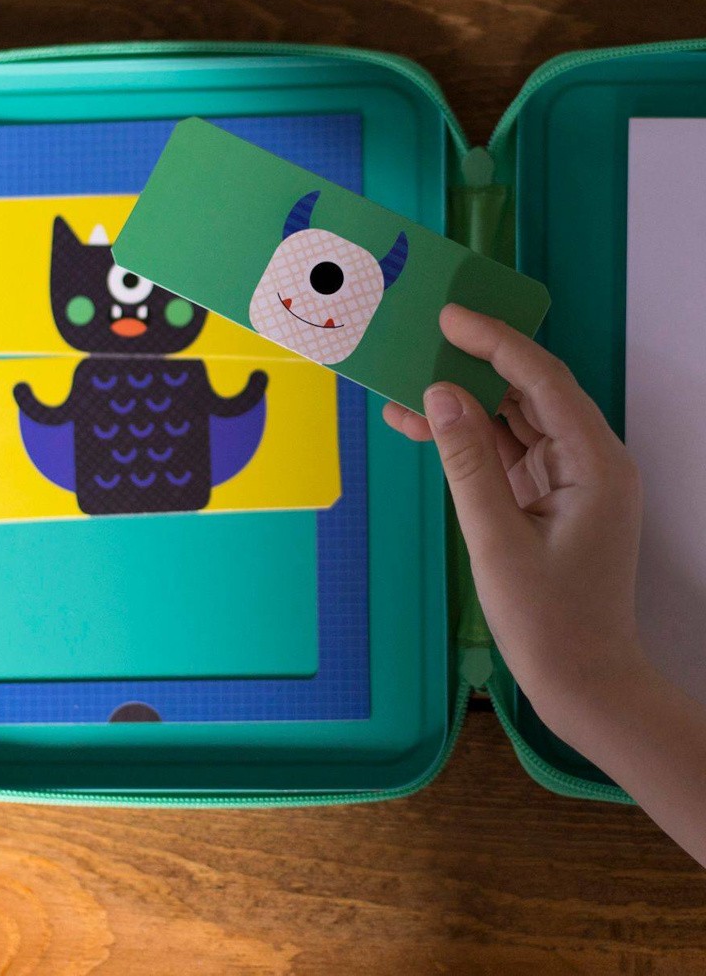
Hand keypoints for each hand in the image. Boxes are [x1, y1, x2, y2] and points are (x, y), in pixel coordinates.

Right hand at [383, 304, 645, 740]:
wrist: (582, 682)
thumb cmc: (549, 620)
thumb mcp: (496, 537)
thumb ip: (467, 460)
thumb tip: (440, 393)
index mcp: (596, 463)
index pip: (543, 382)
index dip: (495, 343)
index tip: (449, 317)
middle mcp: (589, 460)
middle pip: (529, 393)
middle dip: (473, 366)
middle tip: (419, 340)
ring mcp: (569, 479)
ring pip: (511, 420)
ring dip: (461, 405)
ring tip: (403, 388)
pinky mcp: (547, 497)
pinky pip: (503, 452)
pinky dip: (465, 440)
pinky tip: (420, 427)